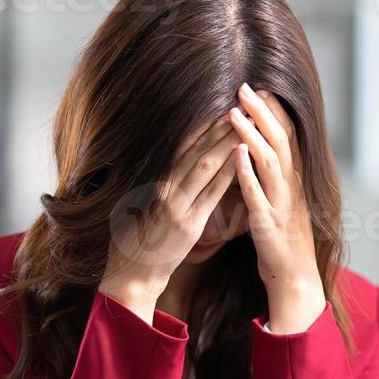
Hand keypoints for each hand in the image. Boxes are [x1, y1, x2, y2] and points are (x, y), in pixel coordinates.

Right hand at [100, 116, 240, 322]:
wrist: (132, 275)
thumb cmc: (135, 240)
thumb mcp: (139, 203)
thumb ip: (157, 181)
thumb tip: (169, 160)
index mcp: (154, 181)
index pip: (182, 144)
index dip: (202, 124)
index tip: (221, 104)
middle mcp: (165, 188)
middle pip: (196, 149)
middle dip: (220, 125)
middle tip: (241, 103)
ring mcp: (177, 206)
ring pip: (206, 166)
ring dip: (227, 140)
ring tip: (245, 121)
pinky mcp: (190, 225)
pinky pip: (213, 194)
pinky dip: (228, 173)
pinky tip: (241, 155)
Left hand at [228, 83, 326, 333]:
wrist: (295, 278)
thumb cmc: (284, 239)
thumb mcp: (283, 200)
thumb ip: (276, 175)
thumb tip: (262, 149)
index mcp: (293, 180)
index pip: (287, 135)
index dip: (274, 110)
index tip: (258, 86)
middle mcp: (291, 187)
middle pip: (280, 140)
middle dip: (262, 112)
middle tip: (244, 87)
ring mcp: (282, 204)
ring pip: (270, 162)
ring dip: (252, 135)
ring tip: (234, 112)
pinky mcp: (268, 224)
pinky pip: (258, 195)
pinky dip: (248, 173)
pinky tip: (237, 155)